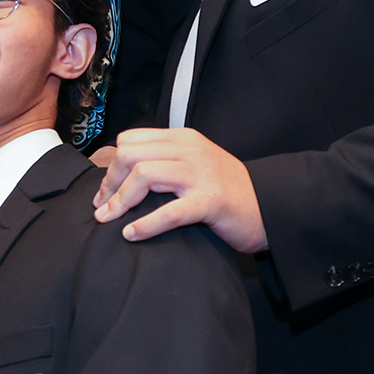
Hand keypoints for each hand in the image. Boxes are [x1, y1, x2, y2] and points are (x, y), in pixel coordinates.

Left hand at [92, 127, 266, 253]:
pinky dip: (146, 224)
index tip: (105, 190)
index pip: (131, 140)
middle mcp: (189, 150)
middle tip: (103, 207)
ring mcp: (201, 174)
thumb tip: (123, 176)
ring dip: (120, 200)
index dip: (111, 165)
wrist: (270, 205)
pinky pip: (169, 211)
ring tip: (109, 219)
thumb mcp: (195, 164)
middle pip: (130, 155)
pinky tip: (131, 234)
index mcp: (183, 139)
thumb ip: (166, 162)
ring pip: (144, 174)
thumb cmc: (228, 190)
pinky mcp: (210, 202)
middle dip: (109, 182)